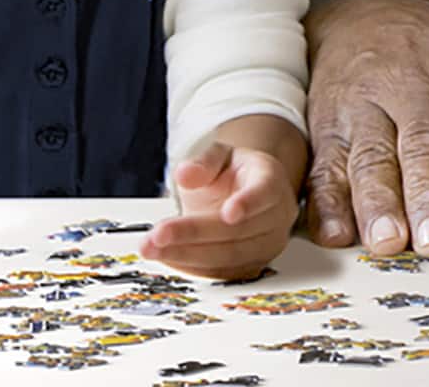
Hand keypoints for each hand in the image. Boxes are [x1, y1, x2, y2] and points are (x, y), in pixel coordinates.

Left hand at [142, 137, 299, 280]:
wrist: (243, 194)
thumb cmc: (233, 174)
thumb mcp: (218, 156)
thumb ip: (204, 162)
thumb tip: (185, 174)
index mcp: (270, 181)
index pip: (264, 193)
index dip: (248, 203)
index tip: (228, 213)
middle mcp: (276, 216)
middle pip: (238, 231)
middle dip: (195, 234)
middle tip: (158, 234)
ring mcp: (267, 245)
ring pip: (229, 256)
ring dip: (187, 255)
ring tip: (152, 248)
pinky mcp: (252, 266)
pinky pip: (222, 272)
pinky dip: (191, 267)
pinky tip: (166, 257)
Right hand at [303, 0, 428, 256]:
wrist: (361, 17)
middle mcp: (413, 82)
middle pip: (424, 143)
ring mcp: (363, 101)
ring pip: (370, 156)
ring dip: (378, 203)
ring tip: (387, 241)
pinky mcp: (323, 122)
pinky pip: (323, 165)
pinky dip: (327, 203)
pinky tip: (337, 233)